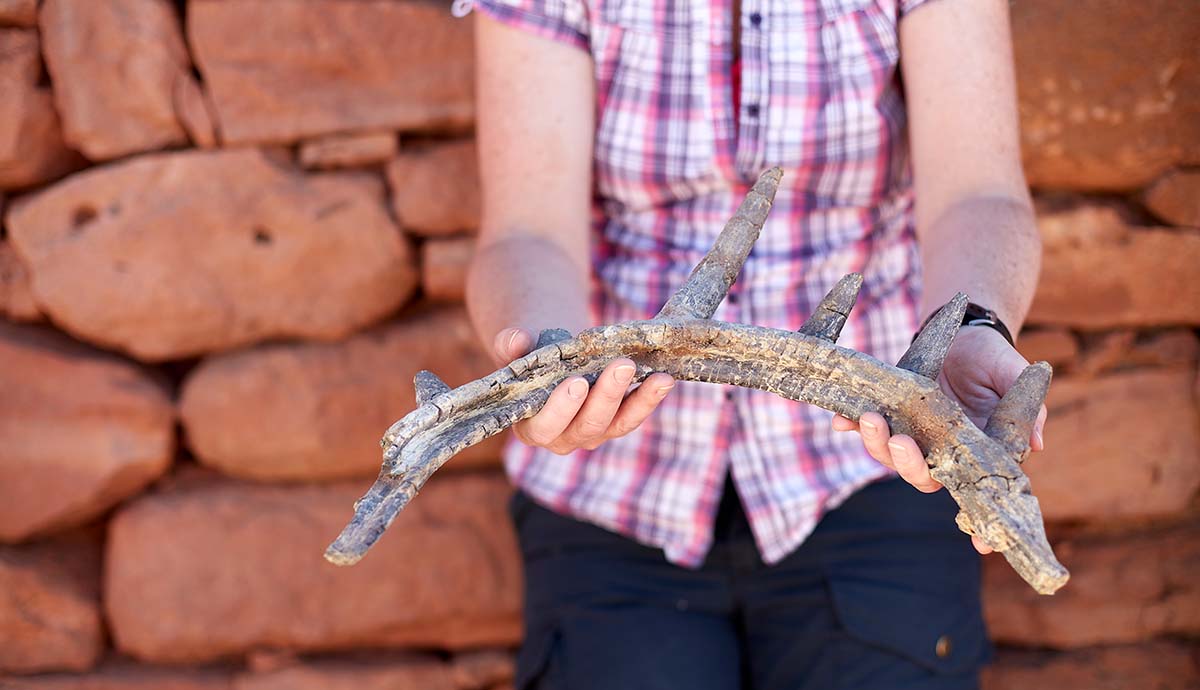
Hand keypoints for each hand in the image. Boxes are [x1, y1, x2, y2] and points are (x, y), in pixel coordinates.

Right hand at [493, 327, 675, 454]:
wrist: (553, 360)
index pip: (545, 426)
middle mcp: (563, 438)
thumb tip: (517, 339)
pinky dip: (651, 398)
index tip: (576, 382)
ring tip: (658, 377)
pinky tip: (664, 379)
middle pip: (587, 426)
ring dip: (639, 400)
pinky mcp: (616, 423)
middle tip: (622, 366)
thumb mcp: (517, 349)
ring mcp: (593, 433)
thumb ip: (511, 345)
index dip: (561, 408)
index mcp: (531, 427)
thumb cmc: (531, 357)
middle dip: (606, 396)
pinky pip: (635, 415)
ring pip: (618, 424)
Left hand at [832, 326, 1047, 553]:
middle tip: (902, 442)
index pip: (977, 495)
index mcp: (976, 453)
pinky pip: (863, 428)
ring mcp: (912, 434)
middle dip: (908, 466)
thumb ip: (1026, 410)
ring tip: (872, 419)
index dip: (981, 525)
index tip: (984, 546)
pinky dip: (850, 426)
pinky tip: (841, 420)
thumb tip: (1035, 445)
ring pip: (889, 457)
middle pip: (922, 477)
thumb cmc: (994, 363)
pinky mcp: (889, 413)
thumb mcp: (1014, 378)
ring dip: (877, 445)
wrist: (963, 333)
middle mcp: (941, 452)